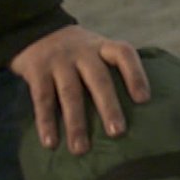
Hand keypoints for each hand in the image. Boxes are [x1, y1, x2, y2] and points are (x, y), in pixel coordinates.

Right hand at [10, 26, 149, 155]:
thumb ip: (112, 71)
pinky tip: (51, 143)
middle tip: (117, 133)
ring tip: (80, 149)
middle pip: (99, 79)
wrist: (34, 30)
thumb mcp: (97, 50)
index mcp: (102, 46)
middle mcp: (83, 52)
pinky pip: (42, 98)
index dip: (135, 75)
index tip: (144, 100)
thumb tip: (139, 113)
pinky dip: (46, 122)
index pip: (124, 54)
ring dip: (76, 123)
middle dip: (108, 107)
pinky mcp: (36, 70)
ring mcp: (59, 60)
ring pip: (70, 93)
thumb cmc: (77, 52)